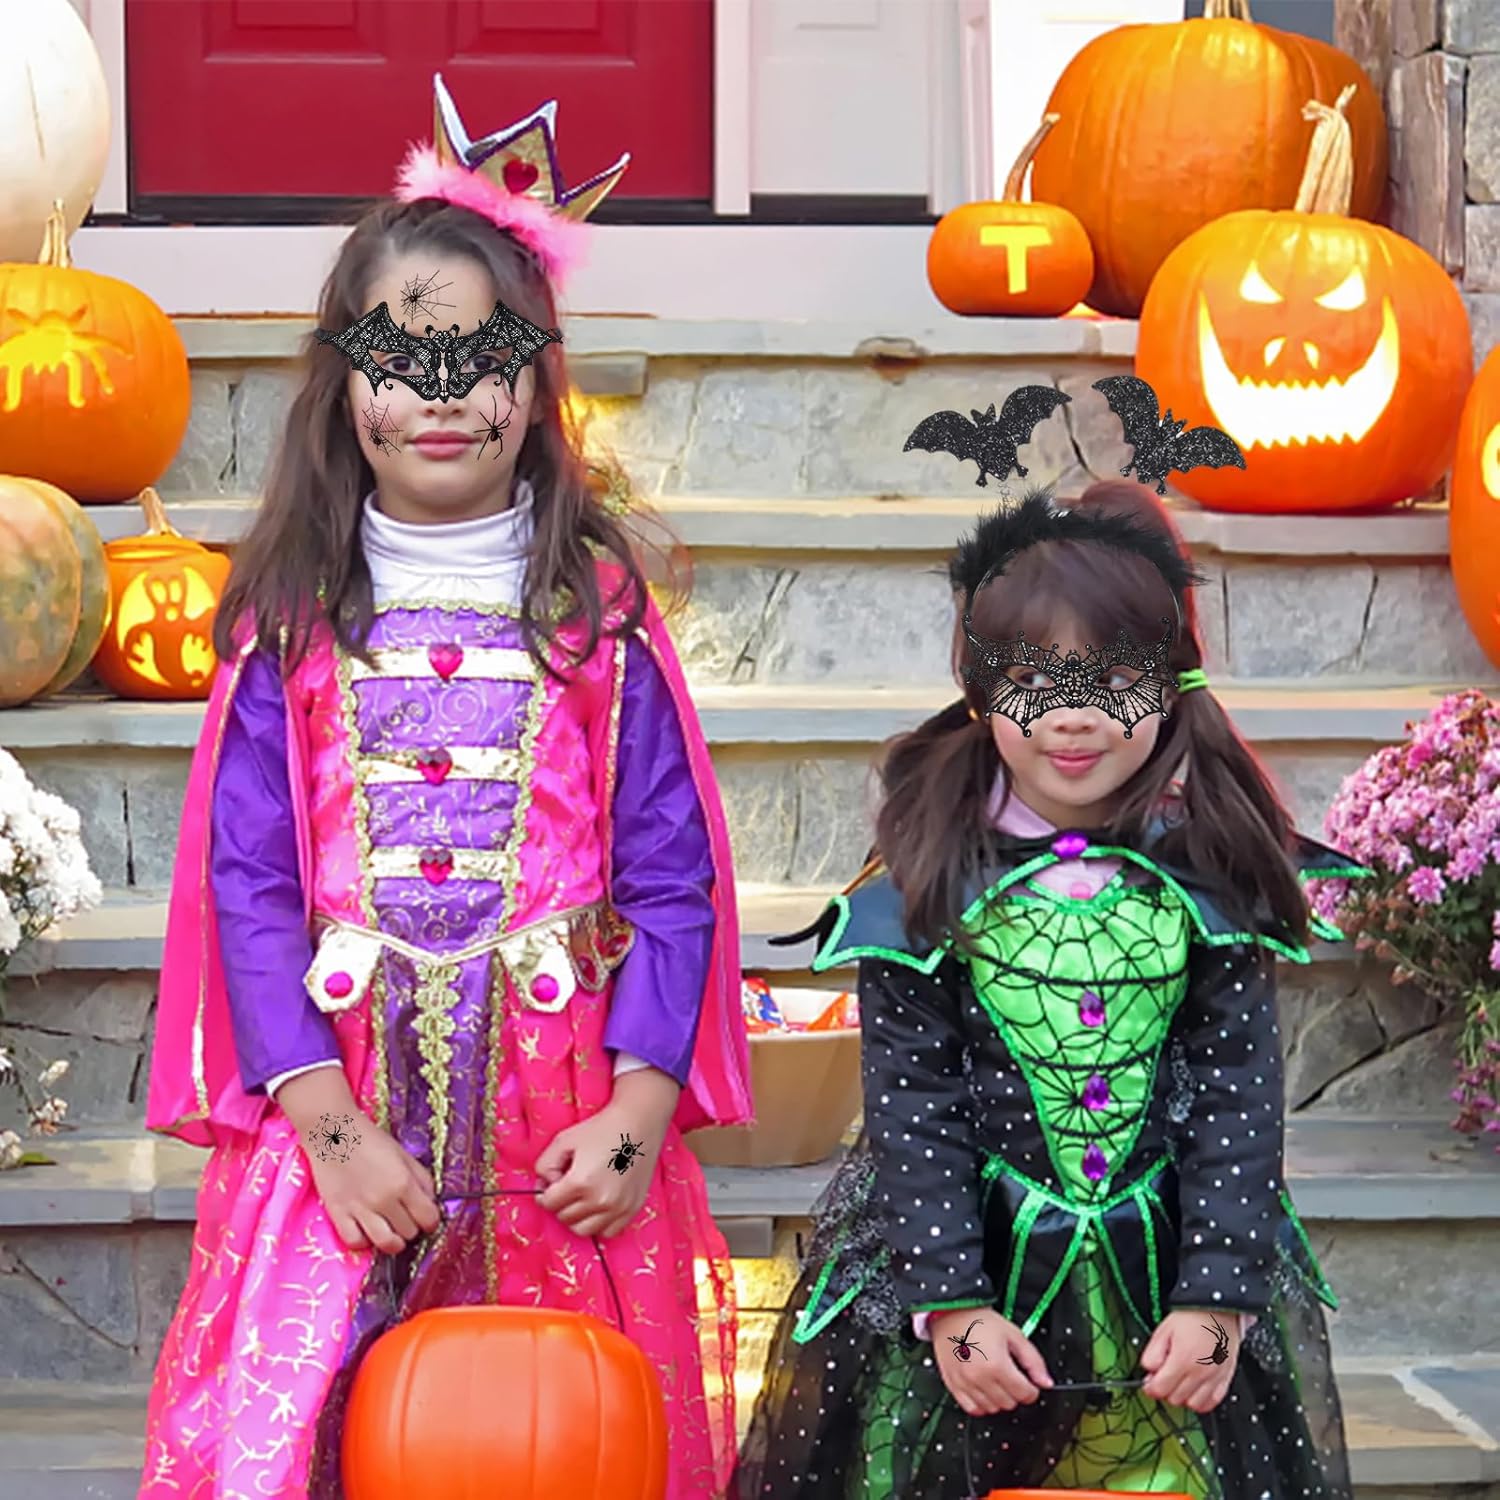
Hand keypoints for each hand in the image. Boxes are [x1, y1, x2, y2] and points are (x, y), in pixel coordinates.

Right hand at [279, 1073, 440, 1255]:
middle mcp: (384, 1200)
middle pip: (409, 1232)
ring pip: (387, 1244)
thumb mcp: (404, 1155)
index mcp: (404, 1183)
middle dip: (412, 1227)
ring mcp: (360, 1210)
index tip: (426, 1216)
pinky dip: (364, 1241)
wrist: (333, 1133)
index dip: (431, 1220)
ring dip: (393, 1241)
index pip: (429, 1218)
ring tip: (391, 1230)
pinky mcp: (338, 1215)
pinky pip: (356, 1243)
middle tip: (405, 1217)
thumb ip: (422, 1179)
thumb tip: (431, 1202)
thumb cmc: (371, 1140)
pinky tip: (366, 1230)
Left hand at [535, 1068, 677, 1238]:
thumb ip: (544, 1165)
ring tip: (582, 1197)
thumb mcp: (563, 1140)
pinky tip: (599, 1205)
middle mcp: (599, 1200)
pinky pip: (608, 1231)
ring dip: (578, 1217)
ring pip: (584, 1230)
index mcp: (579, 1183)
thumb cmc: (601, 1129)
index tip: (552, 1182)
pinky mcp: (632, 1209)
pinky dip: (599, 1223)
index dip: (545, 1192)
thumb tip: (544, 1185)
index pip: (549, 1203)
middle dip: (560, 1203)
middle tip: (568, 1186)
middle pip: (565, 1218)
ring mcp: (618, 1208)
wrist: (638, 1123)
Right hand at [931, 1307, 1052, 1415]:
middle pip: (1009, 1403)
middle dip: (1015, 1393)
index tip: (1028, 1381)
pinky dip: (981, 1404)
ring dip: (999, 1399)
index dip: (1031, 1388)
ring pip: (992, 1409)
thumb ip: (1033, 1361)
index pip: (1025, 1394)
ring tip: (996, 1380)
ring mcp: (965, 1384)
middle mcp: (980, 1378)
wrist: (952, 1313)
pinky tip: (984, 1389)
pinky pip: (972, 1409)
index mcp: (997, 1365)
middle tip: (1011, 1376)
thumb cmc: (981, 1321)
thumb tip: (1046, 1382)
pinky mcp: (953, 1386)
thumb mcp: (1014, 1335)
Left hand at [1140, 1308, 1241, 1411]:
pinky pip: (1213, 1403)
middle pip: (1175, 1399)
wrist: (1218, 1309)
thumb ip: (1152, 1353)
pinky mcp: (1226, 1379)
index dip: (1150, 1386)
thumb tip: (1148, 1371)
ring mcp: (1215, 1378)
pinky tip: (1195, 1387)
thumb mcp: (1163, 1330)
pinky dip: (1202, 1400)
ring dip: (1183, 1396)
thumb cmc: (1192, 1317)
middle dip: (1165, 1389)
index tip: (1149, 1381)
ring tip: (1179, 1381)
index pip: (1160, 1389)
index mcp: (1183, 1360)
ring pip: (1193, 1405)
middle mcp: (1200, 1373)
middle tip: (1164, 1376)